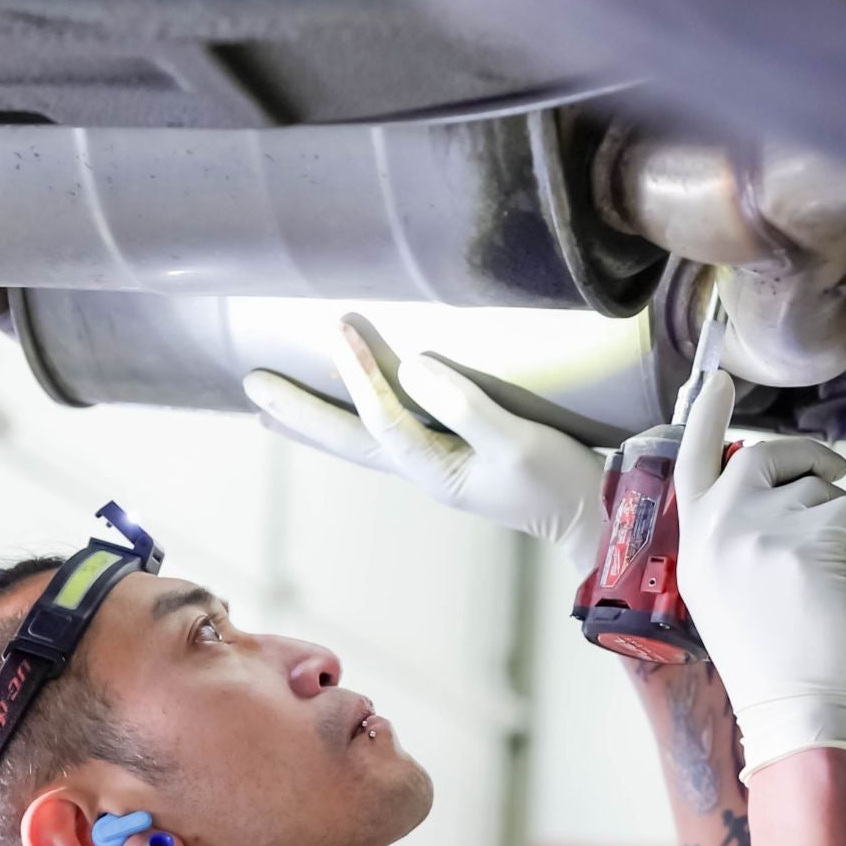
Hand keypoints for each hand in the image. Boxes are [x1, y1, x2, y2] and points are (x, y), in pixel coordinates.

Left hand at [242, 316, 604, 573]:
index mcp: (436, 469)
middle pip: (347, 440)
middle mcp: (424, 471)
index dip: (357, 374)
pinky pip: (385, 435)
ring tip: (268, 407)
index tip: (337, 326)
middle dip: (298, 413)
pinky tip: (345, 412)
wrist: (594, 519)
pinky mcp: (452, 457)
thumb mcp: (519, 442)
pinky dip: (351, 421)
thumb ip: (468, 407)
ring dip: (313, 422)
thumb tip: (414, 368)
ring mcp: (436, 466)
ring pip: (359, 441)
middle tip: (251, 384)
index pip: (382, 418)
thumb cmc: (561, 482)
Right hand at [674, 371, 845, 782]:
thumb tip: (767, 509)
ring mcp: (762, 530)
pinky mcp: (811, 539)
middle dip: (804, 456)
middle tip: (833, 470)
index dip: (705, 415)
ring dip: (843, 504)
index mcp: (693, 544)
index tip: (717, 381)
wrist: (794, 709)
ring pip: (816, 485)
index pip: (690, 460)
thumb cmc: (768, 666)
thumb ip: (728, 547)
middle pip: (763, 457)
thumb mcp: (721, 598)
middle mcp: (719, 528)